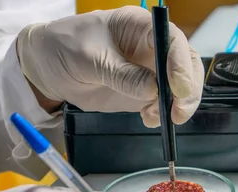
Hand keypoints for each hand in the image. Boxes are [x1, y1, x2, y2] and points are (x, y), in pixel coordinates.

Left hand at [16, 6, 203, 125]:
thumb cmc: (65, 47)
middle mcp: (152, 46)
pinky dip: (163, 114)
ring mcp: (152, 69)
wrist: (49, 66)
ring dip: (178, 105)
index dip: (180, 64)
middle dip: (189, 89)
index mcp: (140, 26)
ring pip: (182, 85)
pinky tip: (149, 118)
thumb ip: (122, 75)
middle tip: (179, 112)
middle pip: (186, 64)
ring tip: (157, 117)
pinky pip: (165, 102)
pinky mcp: (146, 90)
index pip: (172, 41)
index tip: (178, 89)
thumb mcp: (89, 59)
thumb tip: (153, 90)